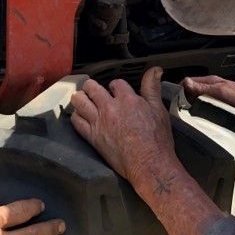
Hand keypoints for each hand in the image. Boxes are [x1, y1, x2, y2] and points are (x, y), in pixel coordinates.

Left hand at [70, 67, 174, 185]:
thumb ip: (152, 88)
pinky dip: (76, 116)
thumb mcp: (159, 109)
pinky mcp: (92, 137)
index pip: (115, 83)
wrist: (149, 164)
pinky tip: (79, 116)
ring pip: (80, 101)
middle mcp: (110, 107)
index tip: (115, 90)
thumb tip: (155, 70)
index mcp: (127, 99)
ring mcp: (99, 122)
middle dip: (91, 86)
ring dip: (79, 97)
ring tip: (80, 98)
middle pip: (92, 88)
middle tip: (91, 89)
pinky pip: (77, 122)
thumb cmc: (157, 140)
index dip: (115, 86)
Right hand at [180, 75, 234, 124]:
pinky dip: (203, 111)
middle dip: (187, 100)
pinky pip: (207, 107)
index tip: (177, 101)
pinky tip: (204, 118)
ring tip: (194, 115)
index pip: (188, 82)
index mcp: (210, 81)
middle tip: (184, 110)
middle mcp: (212, 87)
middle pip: (192, 92)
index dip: (181, 90)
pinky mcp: (221, 106)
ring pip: (199, 100)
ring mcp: (216, 96)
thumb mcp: (219, 91)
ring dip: (195, 107)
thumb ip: (202, 87)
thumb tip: (185, 82)